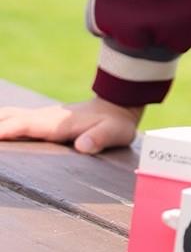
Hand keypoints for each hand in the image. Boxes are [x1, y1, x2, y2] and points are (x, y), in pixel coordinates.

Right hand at [0, 97, 142, 153]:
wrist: (118, 105)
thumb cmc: (115, 124)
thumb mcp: (115, 133)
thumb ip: (100, 138)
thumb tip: (84, 146)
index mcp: (53, 123)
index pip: (20, 127)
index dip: (1, 132)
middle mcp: (40, 117)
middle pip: (4, 119)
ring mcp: (37, 117)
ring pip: (5, 117)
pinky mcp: (37, 120)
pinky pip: (9, 120)